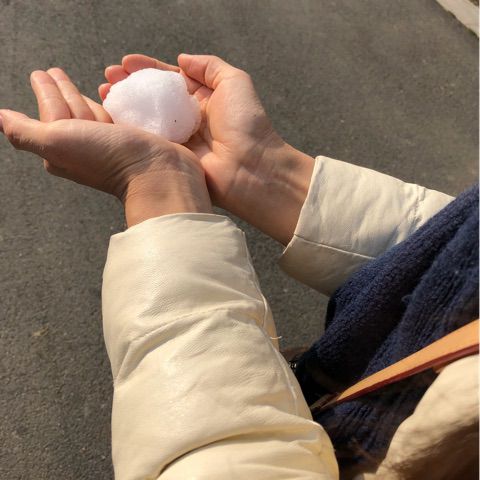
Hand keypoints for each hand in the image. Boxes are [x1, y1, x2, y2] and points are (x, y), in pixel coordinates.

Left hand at [0, 68, 211, 226]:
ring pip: (94, 114)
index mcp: (63, 148)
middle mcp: (86, 147)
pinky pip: (117, 116)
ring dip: (84, 96)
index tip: (41, 73)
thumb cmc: (107, 157)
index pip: (51, 112)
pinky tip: (112, 96)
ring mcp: (111, 144)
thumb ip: (24, 131)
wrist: (158, 172)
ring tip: (78, 82)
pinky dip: (112, 104)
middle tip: (53, 73)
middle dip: (62, 92)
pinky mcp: (134, 140)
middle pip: (70, 112)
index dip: (45, 92)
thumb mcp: (55, 142)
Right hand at [100, 54, 314, 243]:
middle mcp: (188, 118)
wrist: (250, 167)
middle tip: (108, 76)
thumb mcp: (234, 82)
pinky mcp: (171, 157)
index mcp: (204, 99)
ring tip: (104, 92)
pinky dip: (129, 128)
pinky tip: (111, 117)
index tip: (125, 62)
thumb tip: (182, 58)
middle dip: (130, 85)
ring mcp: (178, 139)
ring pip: (146, 118)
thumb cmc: (246, 123)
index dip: (147, 69)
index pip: (170, 79)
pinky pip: (148, 139)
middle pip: (153, 97)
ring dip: (124, 105)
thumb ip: (209, 66)